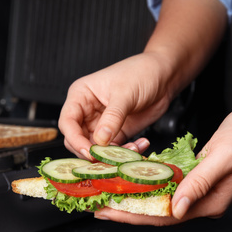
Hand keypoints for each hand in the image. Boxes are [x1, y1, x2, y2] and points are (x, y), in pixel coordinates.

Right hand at [58, 53, 173, 158]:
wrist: (163, 76)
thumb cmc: (140, 73)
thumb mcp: (124, 94)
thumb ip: (112, 118)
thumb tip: (100, 140)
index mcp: (81, 95)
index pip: (67, 122)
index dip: (75, 139)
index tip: (88, 152)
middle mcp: (88, 111)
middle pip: (77, 139)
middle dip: (92, 151)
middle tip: (108, 158)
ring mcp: (102, 123)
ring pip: (96, 148)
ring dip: (112, 155)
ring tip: (132, 150)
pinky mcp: (117, 132)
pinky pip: (115, 149)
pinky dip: (126, 152)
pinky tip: (140, 145)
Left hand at [94, 108, 231, 224]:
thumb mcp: (223, 157)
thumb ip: (200, 182)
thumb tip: (177, 206)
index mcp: (208, 201)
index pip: (164, 215)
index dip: (133, 214)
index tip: (108, 210)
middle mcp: (200, 200)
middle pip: (157, 211)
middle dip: (126, 209)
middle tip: (99, 204)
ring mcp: (197, 190)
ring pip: (159, 199)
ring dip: (134, 197)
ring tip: (109, 193)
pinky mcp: (195, 178)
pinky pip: (166, 186)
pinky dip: (147, 183)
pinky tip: (132, 178)